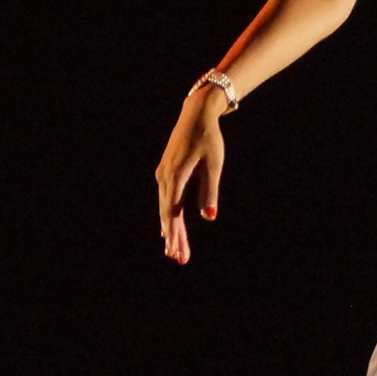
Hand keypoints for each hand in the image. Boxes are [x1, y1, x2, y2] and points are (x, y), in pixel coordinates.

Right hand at [155, 88, 228, 264]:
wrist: (196, 116)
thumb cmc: (209, 139)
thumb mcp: (213, 165)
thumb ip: (210, 191)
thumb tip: (209, 216)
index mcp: (175, 176)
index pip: (173, 212)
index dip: (175, 234)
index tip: (178, 252)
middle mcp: (164, 178)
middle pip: (168, 214)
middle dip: (174, 238)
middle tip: (179, 259)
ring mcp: (163, 175)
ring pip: (166, 208)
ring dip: (171, 230)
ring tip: (175, 251)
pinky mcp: (166, 173)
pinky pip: (166, 200)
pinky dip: (169, 216)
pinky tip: (169, 230)